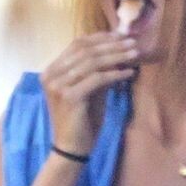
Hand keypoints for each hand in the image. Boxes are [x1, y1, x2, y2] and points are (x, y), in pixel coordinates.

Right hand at [40, 32, 139, 154]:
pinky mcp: (69, 97)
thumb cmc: (83, 122)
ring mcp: (58, 85)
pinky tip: (129, 74)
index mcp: (52, 71)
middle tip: (133, 43)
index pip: (77, 45)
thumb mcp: (91, 91)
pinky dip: (115, 74)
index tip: (121, 36)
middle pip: (85, 50)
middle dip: (112, 45)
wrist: (72, 149)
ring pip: (92, 62)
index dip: (101, 38)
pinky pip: (97, 79)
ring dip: (116, 57)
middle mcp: (51, 75)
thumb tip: (120, 51)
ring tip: (134, 55)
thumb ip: (99, 72)